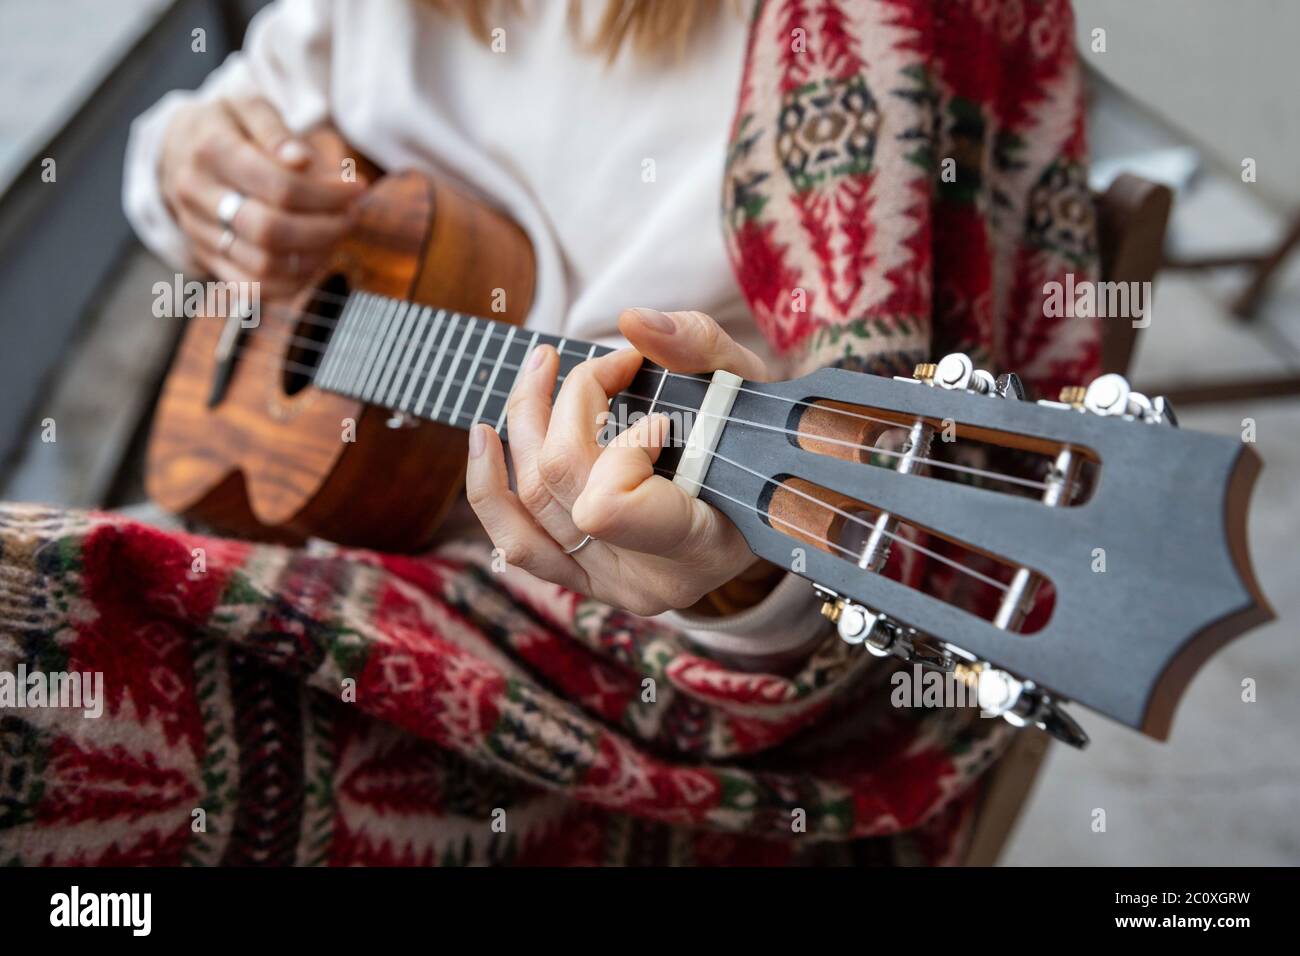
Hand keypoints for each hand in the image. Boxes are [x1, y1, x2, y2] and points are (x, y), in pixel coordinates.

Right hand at [159, 97, 363, 296]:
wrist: (176, 148)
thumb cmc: (225, 125)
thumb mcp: (247, 107)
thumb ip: (275, 130)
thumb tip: (301, 160)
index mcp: (211, 151)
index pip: (279, 186)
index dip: (327, 194)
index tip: (357, 189)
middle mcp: (198, 195)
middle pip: (270, 230)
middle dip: (324, 228)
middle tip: (351, 216)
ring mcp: (198, 231)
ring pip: (263, 264)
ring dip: (313, 256)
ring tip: (336, 235)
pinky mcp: (206, 257)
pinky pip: (251, 287)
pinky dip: (292, 282)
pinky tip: (314, 259)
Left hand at [466, 308, 770, 616]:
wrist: (764, 506)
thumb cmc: (757, 443)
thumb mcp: (748, 385)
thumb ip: (697, 347)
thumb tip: (630, 322)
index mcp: (698, 545)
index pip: (609, 506)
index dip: (622, 446)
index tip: (662, 418)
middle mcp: (643, 578)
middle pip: (561, 481)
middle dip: (574, 402)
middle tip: (611, 365)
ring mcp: (604, 584)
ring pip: (529, 499)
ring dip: (525, 419)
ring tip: (542, 366)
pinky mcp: (578, 576)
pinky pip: (514, 541)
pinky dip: (489, 486)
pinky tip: (484, 436)